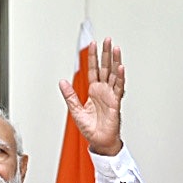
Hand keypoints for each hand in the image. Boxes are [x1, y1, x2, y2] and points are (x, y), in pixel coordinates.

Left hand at [59, 37, 124, 155]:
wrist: (100, 142)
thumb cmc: (91, 129)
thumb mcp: (75, 110)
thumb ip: (70, 95)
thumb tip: (61, 82)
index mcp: (94, 91)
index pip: (94, 70)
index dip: (93, 57)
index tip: (93, 44)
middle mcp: (103, 91)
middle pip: (105, 68)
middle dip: (106, 54)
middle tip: (107, 40)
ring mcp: (111, 95)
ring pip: (114, 74)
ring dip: (115, 61)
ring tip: (116, 48)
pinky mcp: (116, 103)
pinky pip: (119, 88)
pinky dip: (120, 78)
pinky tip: (120, 68)